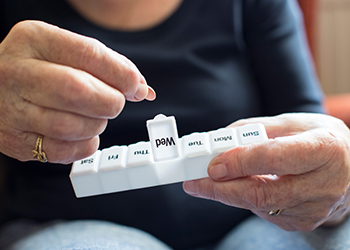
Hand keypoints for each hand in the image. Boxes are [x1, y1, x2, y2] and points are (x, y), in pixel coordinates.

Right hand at [0, 21, 154, 163]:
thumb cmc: (38, 68)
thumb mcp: (65, 51)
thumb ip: (105, 65)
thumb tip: (142, 88)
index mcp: (35, 40)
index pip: (90, 55)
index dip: (122, 75)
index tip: (136, 87)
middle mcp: (18, 73)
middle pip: (79, 92)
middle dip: (110, 102)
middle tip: (114, 102)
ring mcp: (12, 109)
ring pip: (72, 126)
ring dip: (97, 124)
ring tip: (94, 116)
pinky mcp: (16, 140)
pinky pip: (64, 151)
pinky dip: (85, 145)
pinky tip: (83, 133)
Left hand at [183, 113, 349, 230]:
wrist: (349, 167)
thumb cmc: (318, 140)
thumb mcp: (292, 123)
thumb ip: (254, 130)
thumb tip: (219, 141)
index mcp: (323, 149)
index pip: (275, 158)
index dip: (240, 163)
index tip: (211, 165)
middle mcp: (323, 183)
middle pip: (261, 192)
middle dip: (220, 189)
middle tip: (194, 182)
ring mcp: (314, 208)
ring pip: (259, 205)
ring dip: (228, 194)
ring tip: (209, 181)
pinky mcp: (304, 222)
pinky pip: (265, 212)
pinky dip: (245, 199)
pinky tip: (238, 187)